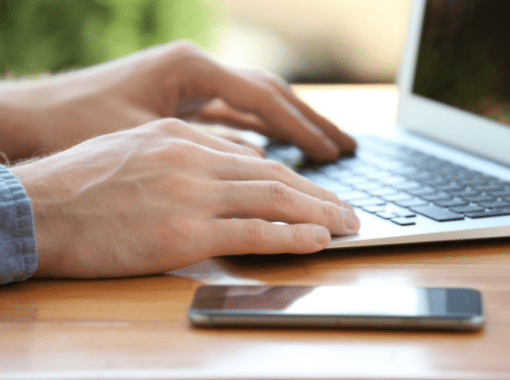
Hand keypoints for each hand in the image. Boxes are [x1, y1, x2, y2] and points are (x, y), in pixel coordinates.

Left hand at [0, 42, 354, 160]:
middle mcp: (195, 69)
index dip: (305, 127)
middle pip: (268, 94)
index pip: (264, 98)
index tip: (336, 152)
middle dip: (309, 121)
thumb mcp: (146, 136)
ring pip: (253, 104)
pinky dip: (256, 132)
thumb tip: (262, 163)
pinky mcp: (180, 102)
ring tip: (323, 147)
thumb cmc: (77, 123)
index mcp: (191, 68)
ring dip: (289, 126)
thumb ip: (207, 146)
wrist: (31, 118)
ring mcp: (189, 84)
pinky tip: (274, 148)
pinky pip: (230, 116)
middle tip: (345, 147)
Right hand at [11, 119, 359, 278]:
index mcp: (182, 139)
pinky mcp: (184, 233)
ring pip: (273, 201)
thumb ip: (185, 157)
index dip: (293, 178)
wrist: (35, 208)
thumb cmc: (80, 185)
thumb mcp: (136, 152)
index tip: (315, 191)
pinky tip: (317, 240)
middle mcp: (193, 160)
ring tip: (346, 225)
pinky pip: (252, 232)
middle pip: (274, 177)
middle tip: (348, 209)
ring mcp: (192, 195)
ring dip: (317, 214)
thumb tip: (226, 167)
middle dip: (318, 195)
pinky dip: (291, 237)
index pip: (254, 159)